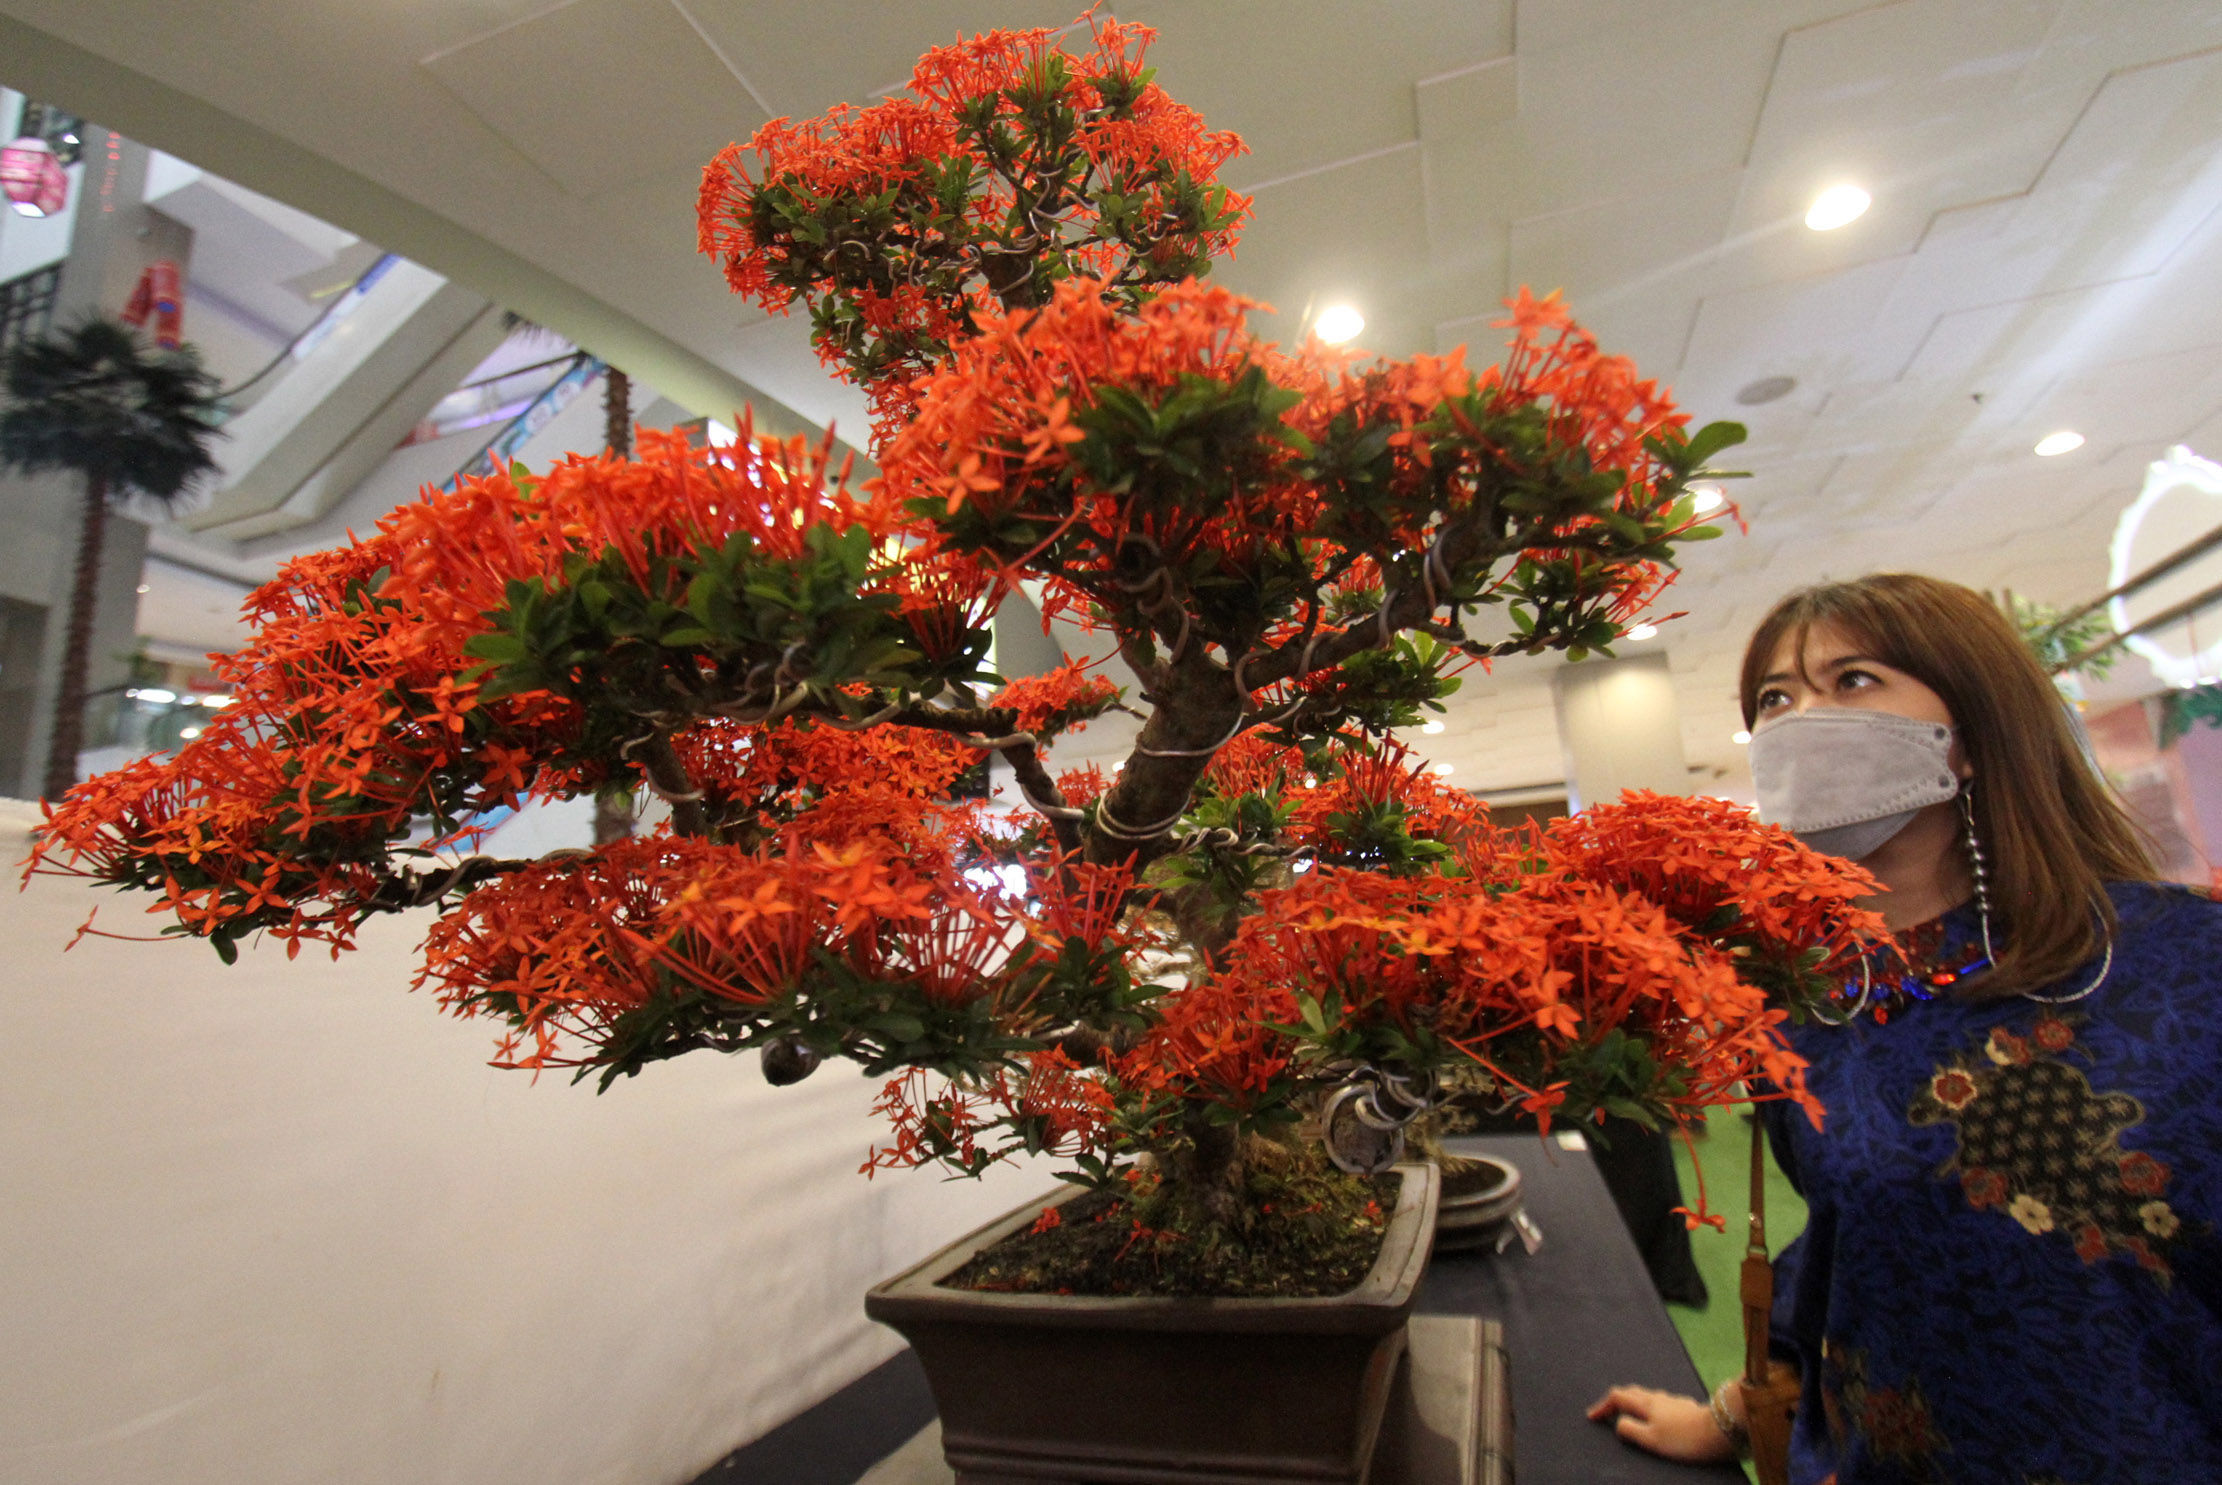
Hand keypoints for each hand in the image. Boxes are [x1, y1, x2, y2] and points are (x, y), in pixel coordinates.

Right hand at [1587, 1384, 1740, 1462]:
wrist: (1720, 1432)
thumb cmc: (1683, 1438)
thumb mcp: (1651, 1439)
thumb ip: (1630, 1430)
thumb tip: (1618, 1424)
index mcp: (1646, 1404)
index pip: (1617, 1397)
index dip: (1603, 1406)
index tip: (1592, 1417)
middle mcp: (1658, 1398)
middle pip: (1632, 1392)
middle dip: (1618, 1400)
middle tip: (1609, 1412)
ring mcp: (1674, 1400)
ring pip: (1649, 1396)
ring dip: (1636, 1403)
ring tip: (1633, 1414)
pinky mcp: (1687, 1407)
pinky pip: (1663, 1403)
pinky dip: (1653, 1407)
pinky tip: (1661, 1417)